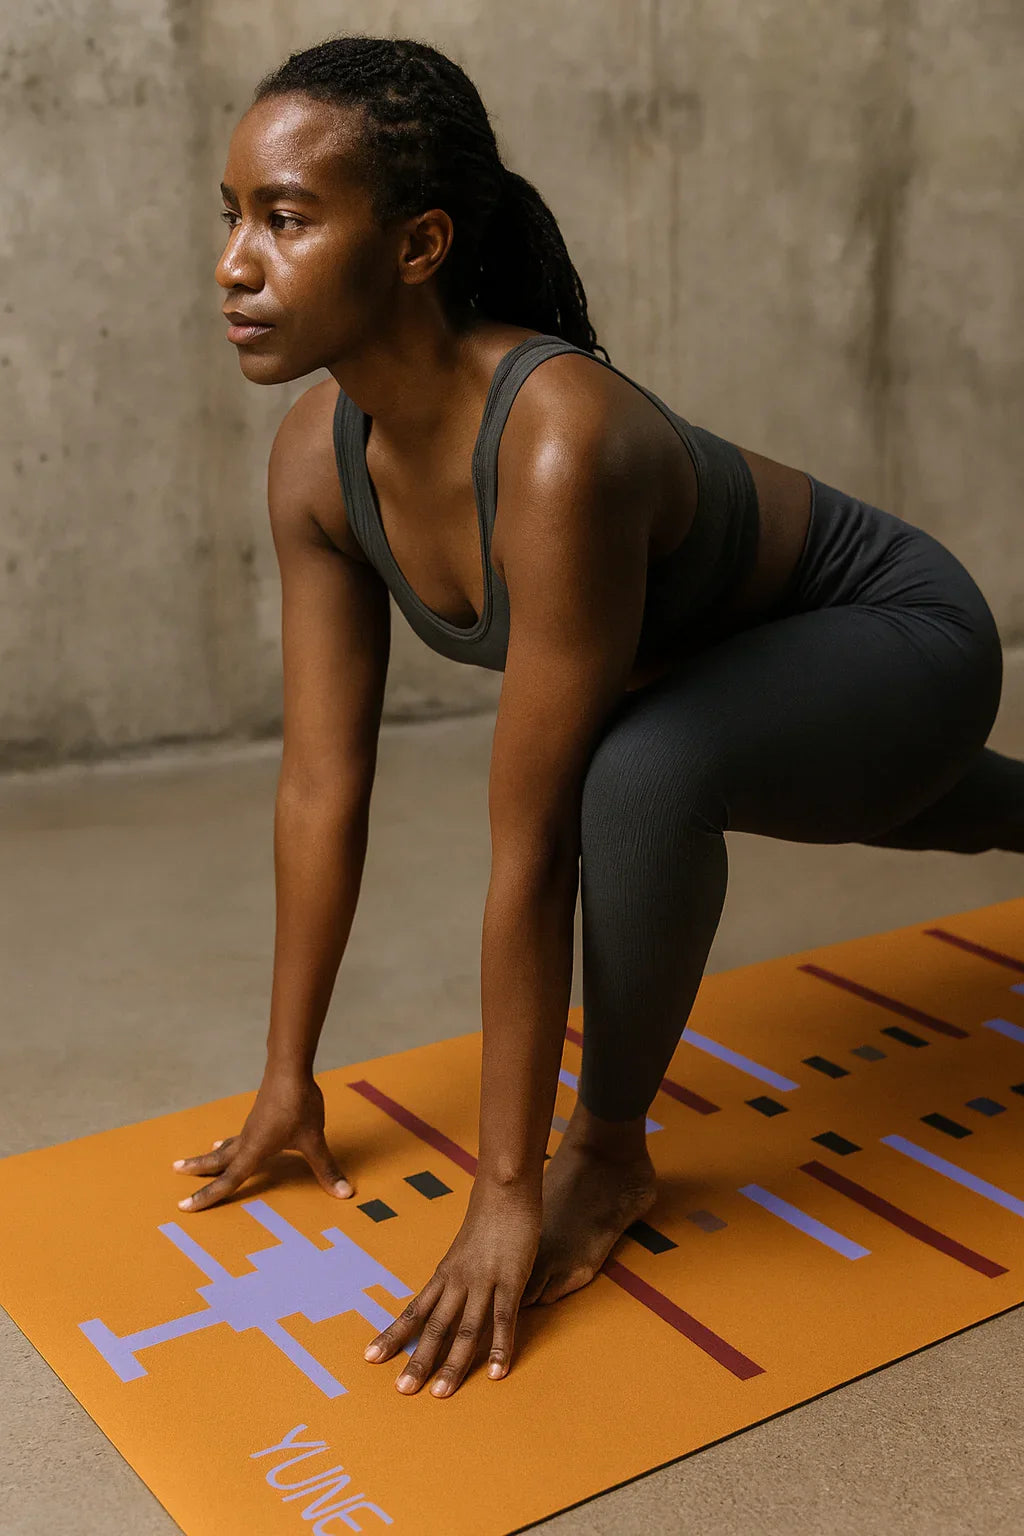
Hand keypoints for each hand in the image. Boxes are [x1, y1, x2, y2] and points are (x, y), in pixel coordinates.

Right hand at [171, 1070, 354, 1211]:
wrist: (289, 1068)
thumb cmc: (299, 1104)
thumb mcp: (314, 1139)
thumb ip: (327, 1168)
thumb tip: (345, 1194)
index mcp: (254, 1150)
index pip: (228, 1180)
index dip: (207, 1196)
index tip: (184, 1206)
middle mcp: (247, 1140)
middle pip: (218, 1161)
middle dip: (198, 1171)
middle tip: (176, 1175)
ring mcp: (251, 1128)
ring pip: (226, 1148)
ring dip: (209, 1158)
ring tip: (195, 1162)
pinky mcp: (258, 1118)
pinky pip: (236, 1138)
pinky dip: (226, 1146)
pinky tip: (226, 1143)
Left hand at [363, 1177, 541, 1397]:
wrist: (503, 1189)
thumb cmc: (487, 1219)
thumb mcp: (464, 1251)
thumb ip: (458, 1277)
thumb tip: (451, 1302)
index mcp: (443, 1275)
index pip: (413, 1311)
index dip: (393, 1335)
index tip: (371, 1358)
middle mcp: (457, 1281)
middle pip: (434, 1327)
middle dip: (418, 1361)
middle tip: (402, 1391)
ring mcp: (483, 1280)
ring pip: (465, 1329)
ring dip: (453, 1364)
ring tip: (441, 1395)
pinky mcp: (510, 1279)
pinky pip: (504, 1318)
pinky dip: (500, 1347)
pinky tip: (495, 1372)